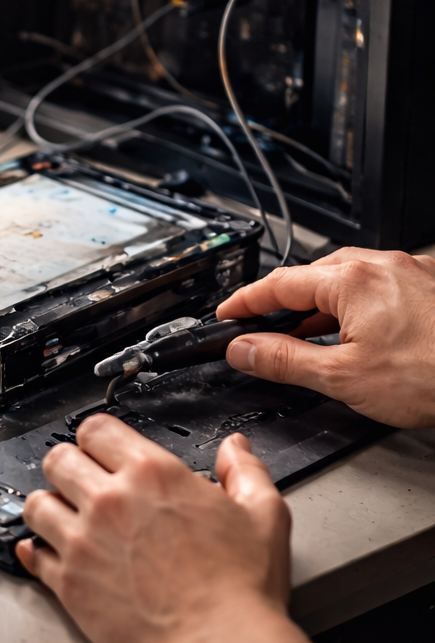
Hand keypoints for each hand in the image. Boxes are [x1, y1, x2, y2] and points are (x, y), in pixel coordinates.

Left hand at [16, 417, 289, 642]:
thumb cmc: (241, 588)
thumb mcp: (263, 515)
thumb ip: (245, 472)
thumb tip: (234, 449)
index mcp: (152, 474)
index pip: (96, 429)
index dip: (98, 438)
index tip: (102, 450)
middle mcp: (109, 501)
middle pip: (58, 459)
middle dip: (68, 467)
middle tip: (81, 482)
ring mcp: (83, 542)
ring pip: (36, 504)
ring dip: (50, 506)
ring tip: (65, 518)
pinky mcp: (69, 583)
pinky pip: (33, 555)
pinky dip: (37, 551)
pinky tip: (49, 553)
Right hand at [217, 248, 434, 427]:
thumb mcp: (343, 378)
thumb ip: (284, 360)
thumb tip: (244, 350)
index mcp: (351, 278)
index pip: (278, 283)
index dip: (244, 302)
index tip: (226, 317)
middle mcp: (381, 264)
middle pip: (312, 276)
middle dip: (282, 303)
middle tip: (258, 330)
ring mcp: (410, 273)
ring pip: (347, 281)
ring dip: (320, 306)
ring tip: (305, 338)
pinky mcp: (430, 287)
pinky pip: (377, 289)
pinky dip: (354, 308)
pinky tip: (354, 335)